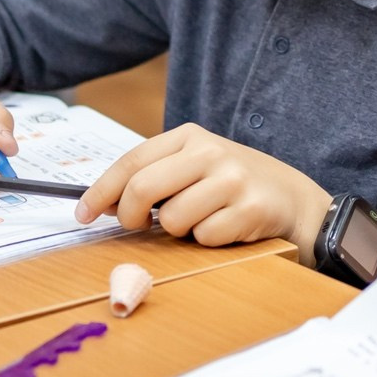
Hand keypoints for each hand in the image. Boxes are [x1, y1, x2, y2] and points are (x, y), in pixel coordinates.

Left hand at [74, 123, 332, 258]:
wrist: (294, 199)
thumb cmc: (234, 185)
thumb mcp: (196, 165)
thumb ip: (155, 176)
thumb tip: (103, 204)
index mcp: (189, 136)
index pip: (132, 161)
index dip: (101, 191)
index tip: (82, 214)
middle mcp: (210, 151)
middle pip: (143, 188)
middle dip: (130, 216)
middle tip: (137, 226)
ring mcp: (232, 179)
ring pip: (174, 219)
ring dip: (178, 232)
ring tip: (200, 220)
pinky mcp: (250, 208)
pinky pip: (205, 237)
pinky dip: (207, 241)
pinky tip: (225, 227)